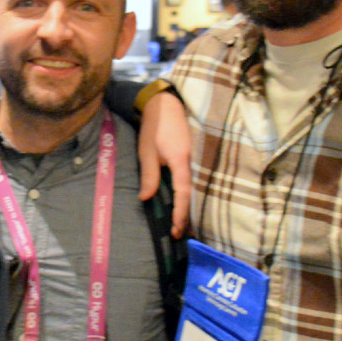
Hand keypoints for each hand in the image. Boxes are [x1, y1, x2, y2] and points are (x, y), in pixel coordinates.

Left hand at [137, 89, 190, 237]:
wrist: (166, 104)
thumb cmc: (155, 127)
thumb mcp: (147, 152)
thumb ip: (149, 175)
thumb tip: (146, 198)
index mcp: (181, 160)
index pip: (183, 192)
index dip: (180, 212)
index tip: (175, 229)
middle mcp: (192, 162)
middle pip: (193, 194)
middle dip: (186, 216)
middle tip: (178, 235)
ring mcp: (195, 159)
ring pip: (194, 188)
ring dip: (189, 207)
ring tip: (182, 226)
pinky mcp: (192, 157)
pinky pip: (192, 180)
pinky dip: (189, 195)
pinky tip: (184, 204)